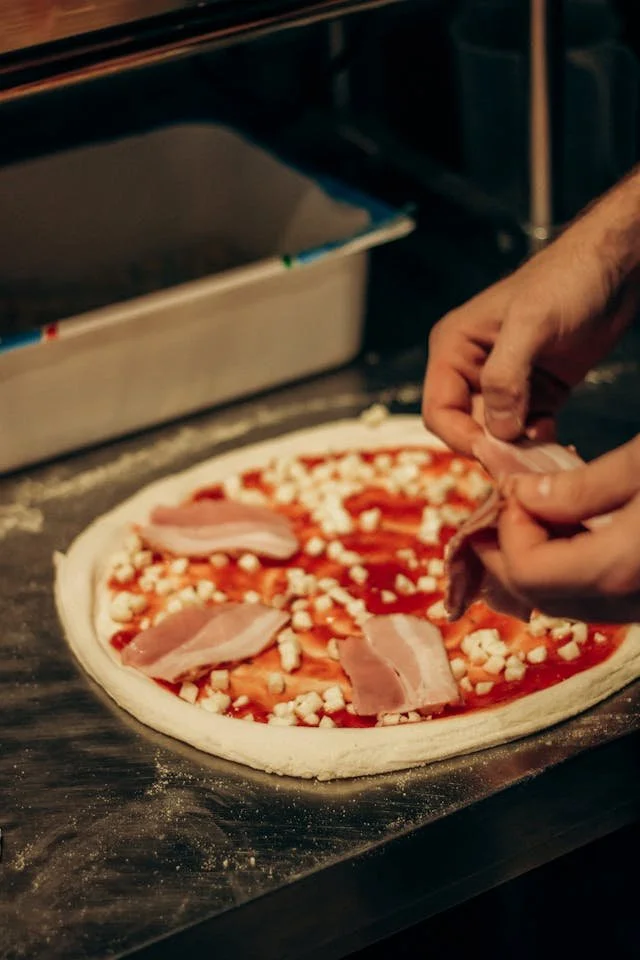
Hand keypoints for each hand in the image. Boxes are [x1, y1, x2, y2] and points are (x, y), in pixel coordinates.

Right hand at [422, 171, 639, 455]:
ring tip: (544, 457)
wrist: (615, 269)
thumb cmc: (568, 279)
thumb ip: (505, 376)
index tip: (492, 453)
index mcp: (455, 348)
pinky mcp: (537, 394)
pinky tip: (557, 446)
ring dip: (519, 452)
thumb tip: (496, 429)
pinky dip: (538, 445)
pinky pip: (527, 432)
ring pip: (498, 436)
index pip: (439, 411)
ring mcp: (507, 384)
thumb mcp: (531, 323)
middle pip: (468, 429)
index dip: (461, 437)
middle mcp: (474, 369)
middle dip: (493, 449)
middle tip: (523, 463)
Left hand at [473, 436, 639, 622]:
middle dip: (509, 544)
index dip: (507, 528)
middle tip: (512, 496)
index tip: (516, 486)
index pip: (525, 571)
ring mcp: (639, 609)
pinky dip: (570, 563)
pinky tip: (577, 522)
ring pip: (562, 599)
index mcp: (618, 569)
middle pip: (535, 593)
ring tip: (543, 505)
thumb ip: (578, 486)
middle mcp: (627, 604)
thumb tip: (522, 494)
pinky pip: (594, 596)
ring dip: (537, 555)